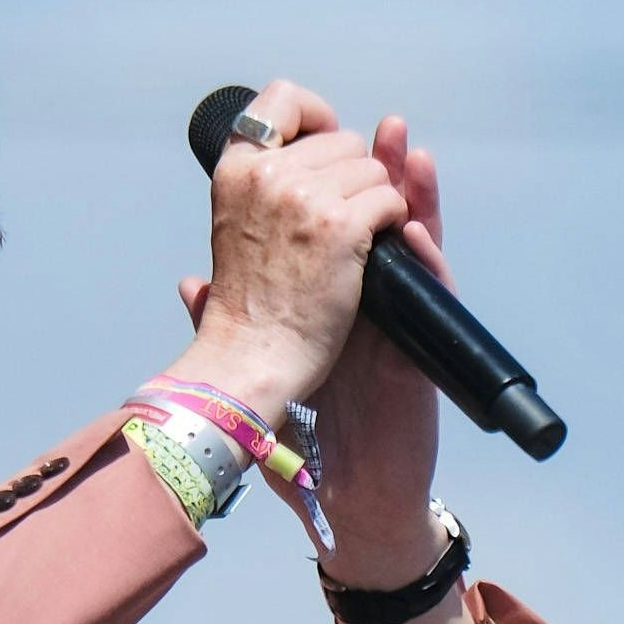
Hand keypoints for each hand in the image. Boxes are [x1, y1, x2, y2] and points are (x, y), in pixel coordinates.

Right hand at [159, 79, 408, 421]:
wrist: (252, 357)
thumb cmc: (245, 307)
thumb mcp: (231, 227)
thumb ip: (254, 186)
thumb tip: (269, 147)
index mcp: (235, 170)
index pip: (282, 99)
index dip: (314, 116)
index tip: (327, 142)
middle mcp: (268, 174)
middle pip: (342, 141)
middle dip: (352, 176)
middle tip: (339, 223)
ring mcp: (307, 198)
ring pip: (374, 170)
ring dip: (375, 204)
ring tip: (351, 246)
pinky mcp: (343, 226)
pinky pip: (390, 200)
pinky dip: (391, 226)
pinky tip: (373, 253)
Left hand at [178, 115, 455, 585]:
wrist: (349, 492)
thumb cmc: (308, 434)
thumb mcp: (264, 369)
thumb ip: (228, 324)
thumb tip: (187, 282)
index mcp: (330, 292)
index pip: (336, 219)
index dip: (331, 178)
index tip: (317, 138)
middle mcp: (368, 297)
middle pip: (378, 217)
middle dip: (377, 171)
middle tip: (376, 131)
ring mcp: (401, 321)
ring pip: (416, 242)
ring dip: (415, 194)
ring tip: (409, 149)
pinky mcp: (423, 349)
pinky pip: (435, 293)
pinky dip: (431, 257)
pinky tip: (422, 227)